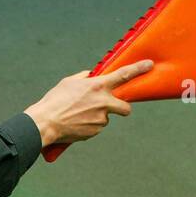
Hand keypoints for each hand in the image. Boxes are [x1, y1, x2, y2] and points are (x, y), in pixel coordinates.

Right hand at [24, 60, 153, 146]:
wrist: (46, 123)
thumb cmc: (55, 100)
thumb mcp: (69, 82)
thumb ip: (84, 78)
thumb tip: (90, 76)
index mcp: (98, 86)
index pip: (124, 75)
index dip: (138, 69)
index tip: (149, 65)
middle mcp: (104, 102)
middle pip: (125, 107)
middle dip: (122, 108)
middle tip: (111, 108)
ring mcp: (101, 119)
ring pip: (106, 118)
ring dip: (97, 118)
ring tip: (79, 116)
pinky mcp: (95, 132)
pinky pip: (96, 128)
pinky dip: (89, 126)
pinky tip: (76, 124)